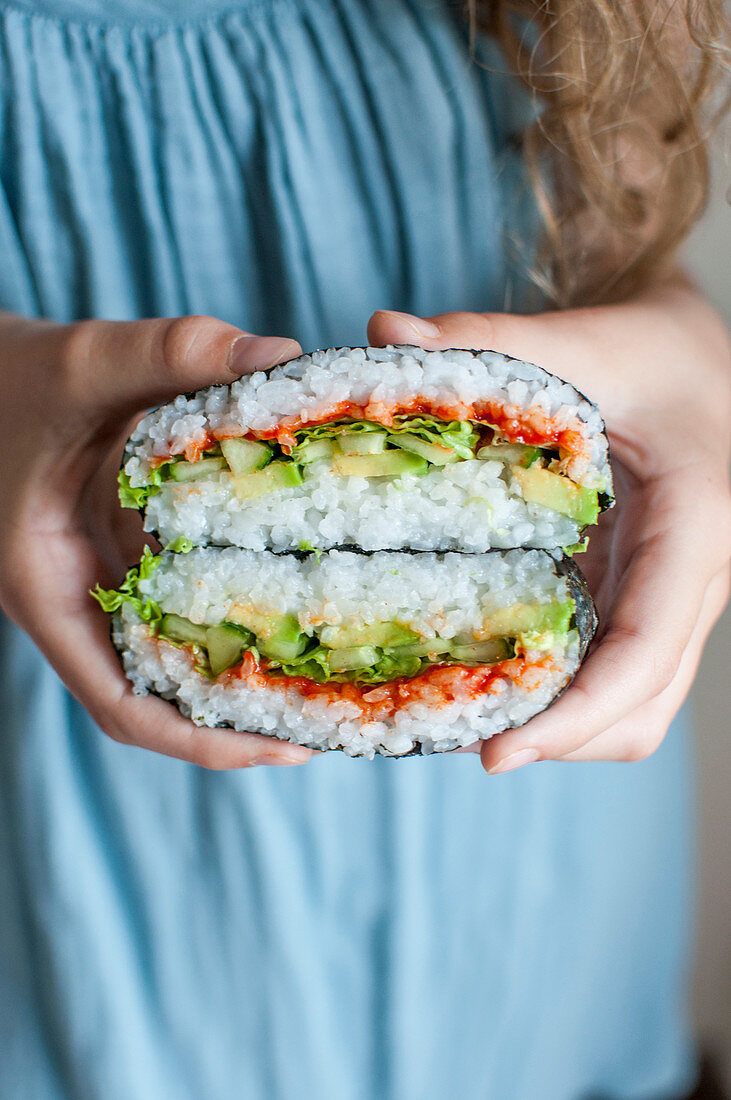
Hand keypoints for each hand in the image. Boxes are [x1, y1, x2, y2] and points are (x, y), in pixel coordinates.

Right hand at [0, 313, 312, 768]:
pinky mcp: (122, 551)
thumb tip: (284, 356)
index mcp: (50, 591)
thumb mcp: (85, 360)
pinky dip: (231, 607)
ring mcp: (101, 581)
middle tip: (329, 720)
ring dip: (241, 671)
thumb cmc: (8, 376)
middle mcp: (78, 602)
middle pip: (160, 696)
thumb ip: (172, 351)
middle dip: (238, 719)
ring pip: (172, 653)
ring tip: (327, 677)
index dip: (202, 741)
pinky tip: (290, 592)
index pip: (124, 705)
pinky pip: (178, 601)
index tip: (284, 745)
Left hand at [367, 277, 730, 770]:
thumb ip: (490, 340)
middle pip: (641, 708)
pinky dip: (560, 695)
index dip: (574, 715)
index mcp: (699, 528)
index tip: (496, 755)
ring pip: (634, 707)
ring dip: (560, 729)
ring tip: (466, 718)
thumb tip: (382, 335)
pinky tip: (490, 675)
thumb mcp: (587, 341)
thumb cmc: (657, 349)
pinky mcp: (646, 600)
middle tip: (461, 739)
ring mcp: (674, 600)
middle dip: (559, 739)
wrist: (705, 360)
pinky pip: (614, 674)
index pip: (646, 650)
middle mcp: (698, 582)